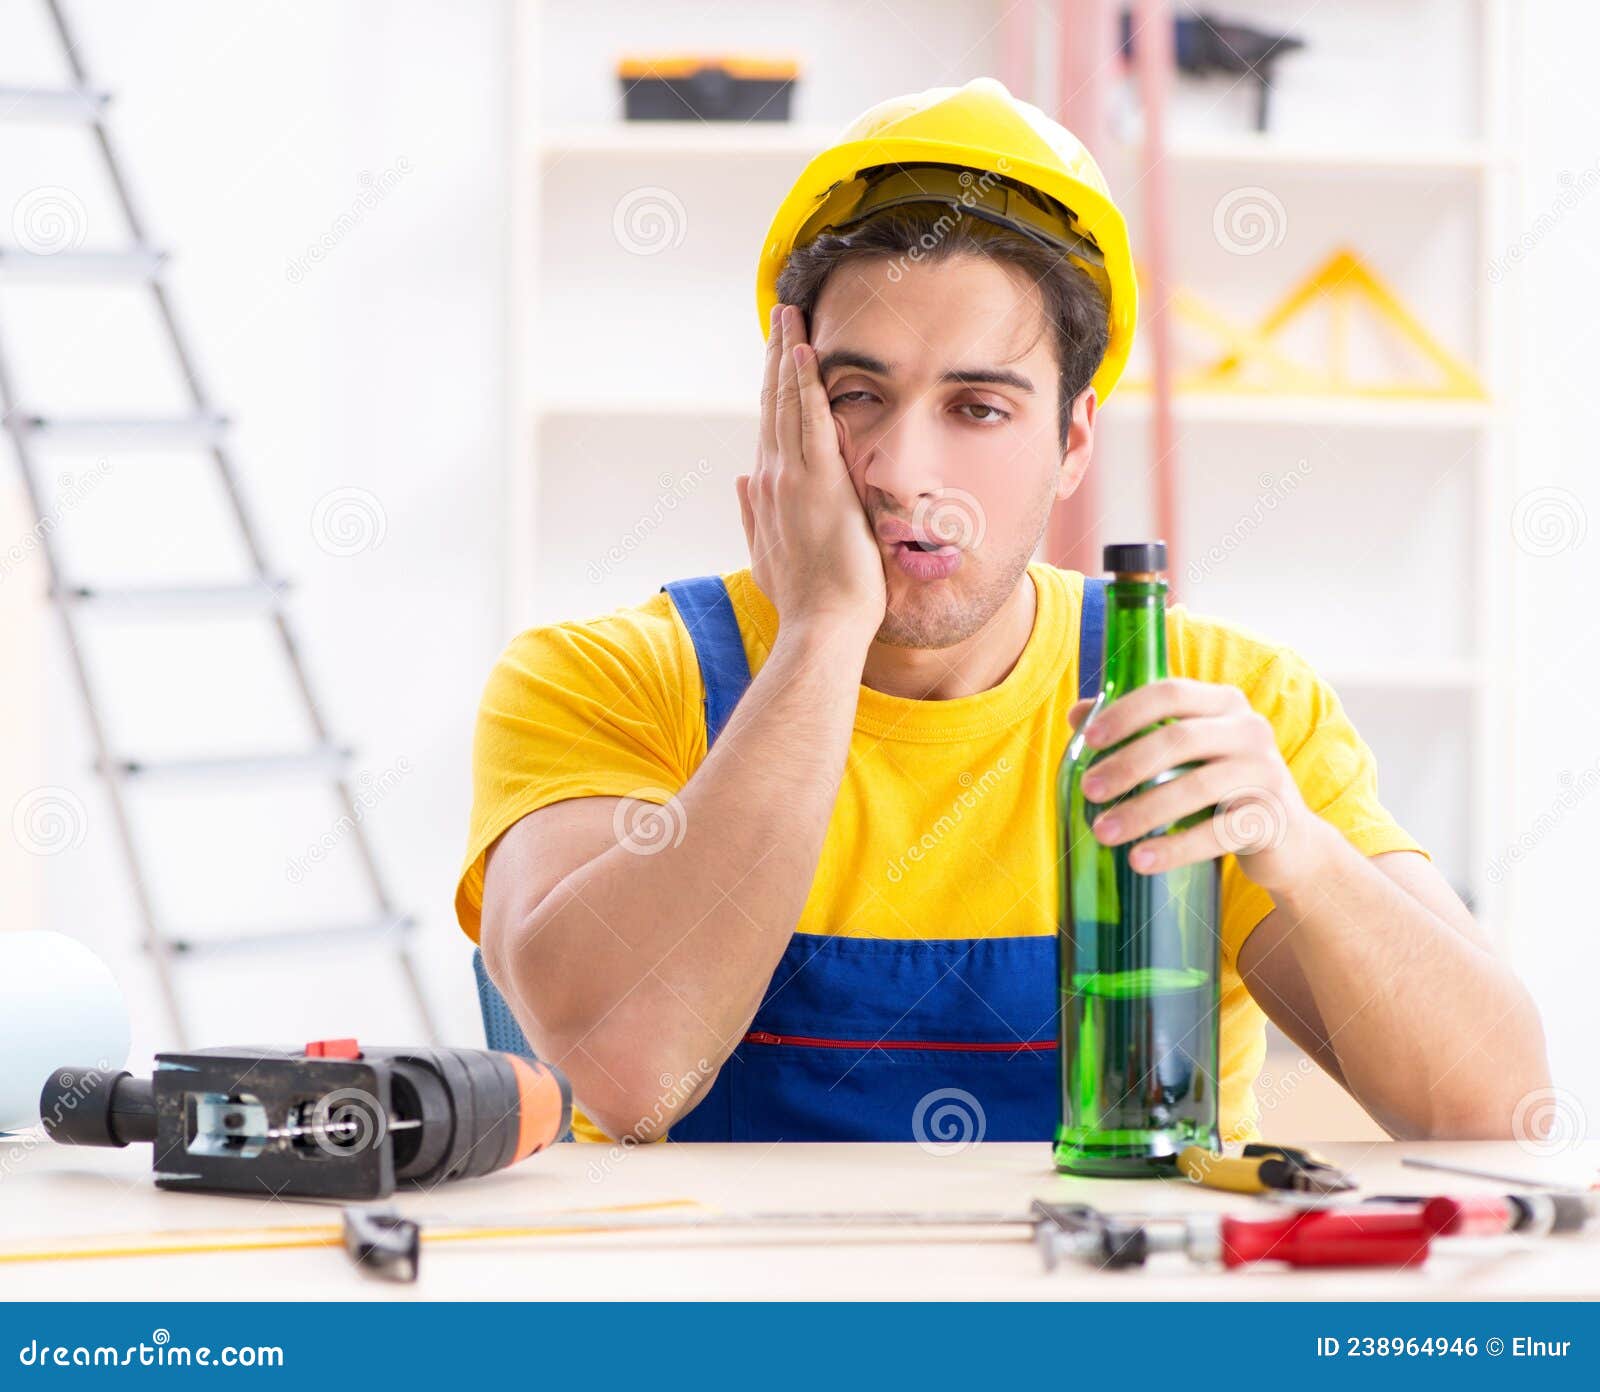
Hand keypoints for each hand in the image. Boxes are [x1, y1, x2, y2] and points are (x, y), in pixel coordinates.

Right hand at [736, 303, 885, 647]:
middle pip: (773, 404)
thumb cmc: (805, 600)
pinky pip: (811, 421)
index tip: (777, 354)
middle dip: (776, 356)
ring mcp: (792, 479)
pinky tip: (805, 352)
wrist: (820, 626)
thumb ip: (752, 514)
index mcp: (765, 494)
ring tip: (790, 316)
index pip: (769, 427)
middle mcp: (772, 479)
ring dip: (789, 355)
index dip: (772, 386)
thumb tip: (740, 479)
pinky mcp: (818, 483)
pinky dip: (807, 385)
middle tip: (781, 314)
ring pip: (788, 404)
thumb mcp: (769, 554)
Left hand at [1066, 678, 1335, 895]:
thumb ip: (1137, 729)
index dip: (1125, 713)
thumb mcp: (1184, 754)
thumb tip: (1076, 713)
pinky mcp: (1272, 818)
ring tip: (1103, 831)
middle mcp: (1250, 729)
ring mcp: (1265, 773)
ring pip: (1196, 787)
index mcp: (1223, 703)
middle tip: (1088, 790)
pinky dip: (1173, 848)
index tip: (1088, 739)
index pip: (1169, 692)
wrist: (1287, 842)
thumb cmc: (1221, 788)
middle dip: (1126, 765)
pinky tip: (1139, 861)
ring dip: (1142, 811)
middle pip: (1178, 739)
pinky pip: (1216, 833)